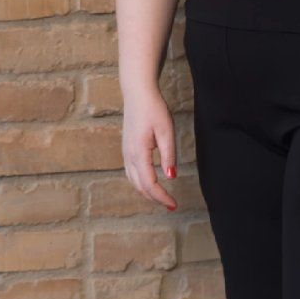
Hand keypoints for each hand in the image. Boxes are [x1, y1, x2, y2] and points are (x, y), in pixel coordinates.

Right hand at [121, 84, 178, 209]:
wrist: (137, 94)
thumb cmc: (154, 109)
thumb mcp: (166, 130)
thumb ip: (168, 154)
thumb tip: (171, 176)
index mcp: (139, 152)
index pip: (149, 183)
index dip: (161, 196)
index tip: (174, 204)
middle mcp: (129, 155)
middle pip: (140, 186)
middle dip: (155, 198)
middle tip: (171, 205)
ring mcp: (125, 153)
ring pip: (134, 181)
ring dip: (147, 192)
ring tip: (162, 198)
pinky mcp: (127, 149)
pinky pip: (131, 173)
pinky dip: (140, 183)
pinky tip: (150, 184)